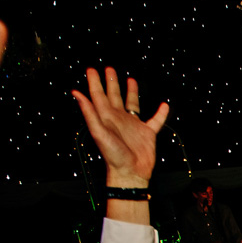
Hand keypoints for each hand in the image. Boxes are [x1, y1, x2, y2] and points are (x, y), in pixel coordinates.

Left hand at [71, 67, 167, 188]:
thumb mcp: (98, 132)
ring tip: (130, 79)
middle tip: (109, 69)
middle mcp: (119, 119)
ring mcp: (133, 125)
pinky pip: (155, 120)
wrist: (130, 173)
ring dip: (131, 92)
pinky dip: (160, 113)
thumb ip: (89, 113)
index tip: (92, 70)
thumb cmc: (114, 156)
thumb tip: (77, 94)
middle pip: (114, 96)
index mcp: (106, 117)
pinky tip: (164, 105)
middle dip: (111, 82)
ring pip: (132, 104)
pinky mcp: (147, 133)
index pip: (98, 95)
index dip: (95, 82)